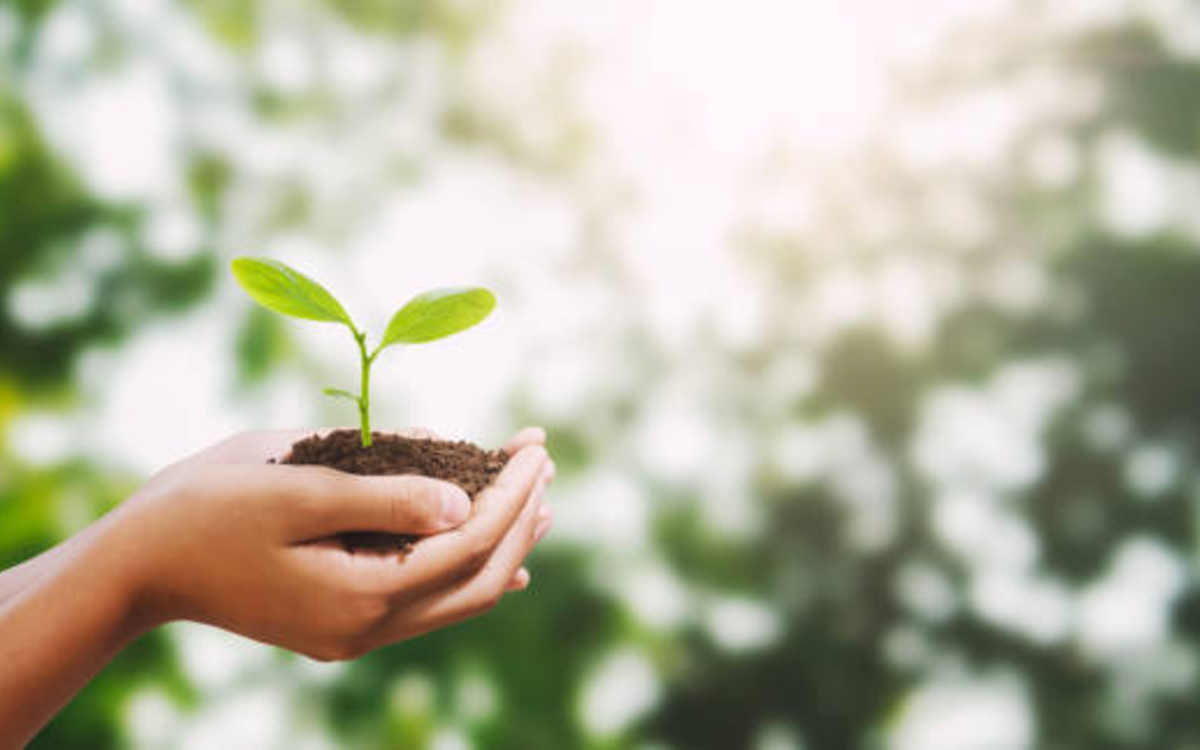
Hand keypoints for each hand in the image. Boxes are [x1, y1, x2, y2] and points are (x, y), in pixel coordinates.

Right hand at [108, 427, 554, 660]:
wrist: (138, 566)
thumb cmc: (207, 511)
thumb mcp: (295, 489)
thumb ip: (385, 497)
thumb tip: (465, 503)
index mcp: (361, 594)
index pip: (469, 543)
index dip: (512, 494)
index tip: (536, 447)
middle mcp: (368, 627)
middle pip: (477, 577)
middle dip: (520, 516)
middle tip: (543, 460)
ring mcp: (355, 633)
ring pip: (458, 596)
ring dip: (504, 544)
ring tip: (539, 500)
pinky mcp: (341, 622)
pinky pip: (427, 602)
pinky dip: (468, 570)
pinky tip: (497, 554)